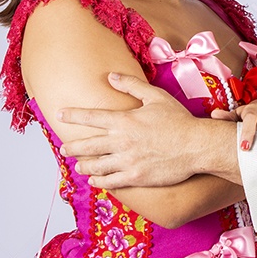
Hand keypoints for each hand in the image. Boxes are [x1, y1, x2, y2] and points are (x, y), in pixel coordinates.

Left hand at [59, 72, 202, 188]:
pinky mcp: (135, 177)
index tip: (60, 115)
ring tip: (78, 165)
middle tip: (63, 148)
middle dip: (71, 147)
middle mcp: (121, 142)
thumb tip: (111, 76)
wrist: (196, 145)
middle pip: (87, 145)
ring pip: (95, 166)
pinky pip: (110, 181)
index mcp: (124, 120)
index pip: (91, 117)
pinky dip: (98, 181)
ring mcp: (127, 161)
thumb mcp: (156, 96)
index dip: (73, 115)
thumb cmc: (178, 120)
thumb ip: (131, 85)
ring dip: (83, 165)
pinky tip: (94, 179)